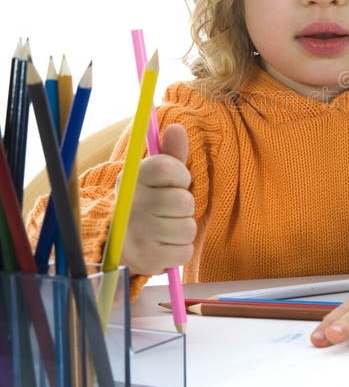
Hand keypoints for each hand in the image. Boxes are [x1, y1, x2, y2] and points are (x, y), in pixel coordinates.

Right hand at [120, 123, 196, 275]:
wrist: (121, 242)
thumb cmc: (146, 202)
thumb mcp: (155, 176)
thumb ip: (171, 153)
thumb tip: (176, 127)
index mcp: (134, 178)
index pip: (168, 167)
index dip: (180, 175)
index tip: (174, 181)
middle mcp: (133, 204)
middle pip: (183, 201)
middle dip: (184, 206)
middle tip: (168, 209)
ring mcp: (140, 233)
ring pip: (188, 228)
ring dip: (183, 228)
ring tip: (166, 227)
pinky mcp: (148, 259)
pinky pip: (185, 252)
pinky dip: (180, 249)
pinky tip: (165, 244)